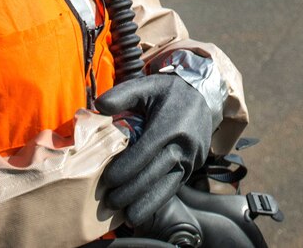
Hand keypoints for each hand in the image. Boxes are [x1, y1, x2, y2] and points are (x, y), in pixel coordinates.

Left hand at [96, 74, 212, 224]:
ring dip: (148, 203)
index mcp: (171, 123)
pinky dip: (159, 199)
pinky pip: (175, 185)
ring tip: (128, 216)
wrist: (203, 96)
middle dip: (132, 191)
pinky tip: (143, 209)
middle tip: (110, 202)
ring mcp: (192, 158)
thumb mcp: (146, 85)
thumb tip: (99, 106)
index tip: (108, 180)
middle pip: (156, 172)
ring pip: (169, 185)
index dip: (127, 168)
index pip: (146, 151)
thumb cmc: (168, 93)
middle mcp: (184, 144)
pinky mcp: (194, 166)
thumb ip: (122, 94)